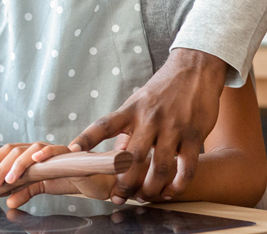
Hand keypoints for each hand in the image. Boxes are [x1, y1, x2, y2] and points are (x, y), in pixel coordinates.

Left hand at [0, 139, 123, 206]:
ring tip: (11, 178)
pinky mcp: (71, 156)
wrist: (96, 181)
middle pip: (16, 150)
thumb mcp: (43, 187)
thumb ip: (26, 192)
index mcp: (31, 156)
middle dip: (1, 165)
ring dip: (19, 163)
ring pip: (33, 149)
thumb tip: (8, 201)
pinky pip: (59, 150)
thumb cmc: (69, 179)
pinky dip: (47, 152)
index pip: (7, 153)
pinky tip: (37, 158)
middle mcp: (40, 150)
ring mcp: (55, 151)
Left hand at [68, 48, 225, 202]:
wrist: (195, 69)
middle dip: (123, 183)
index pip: (103, 125)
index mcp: (130, 110)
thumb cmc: (162, 89)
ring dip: (151, 189)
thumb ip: (128, 126)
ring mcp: (173, 128)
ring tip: (145, 198)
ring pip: (159, 167)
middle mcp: (149, 119)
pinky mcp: (194, 136)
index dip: (86, 138)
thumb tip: (116, 152)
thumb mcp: (138, 101)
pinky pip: (186, 167)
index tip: (72, 151)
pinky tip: (170, 192)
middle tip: (119, 197)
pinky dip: (177, 185)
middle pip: (131, 157)